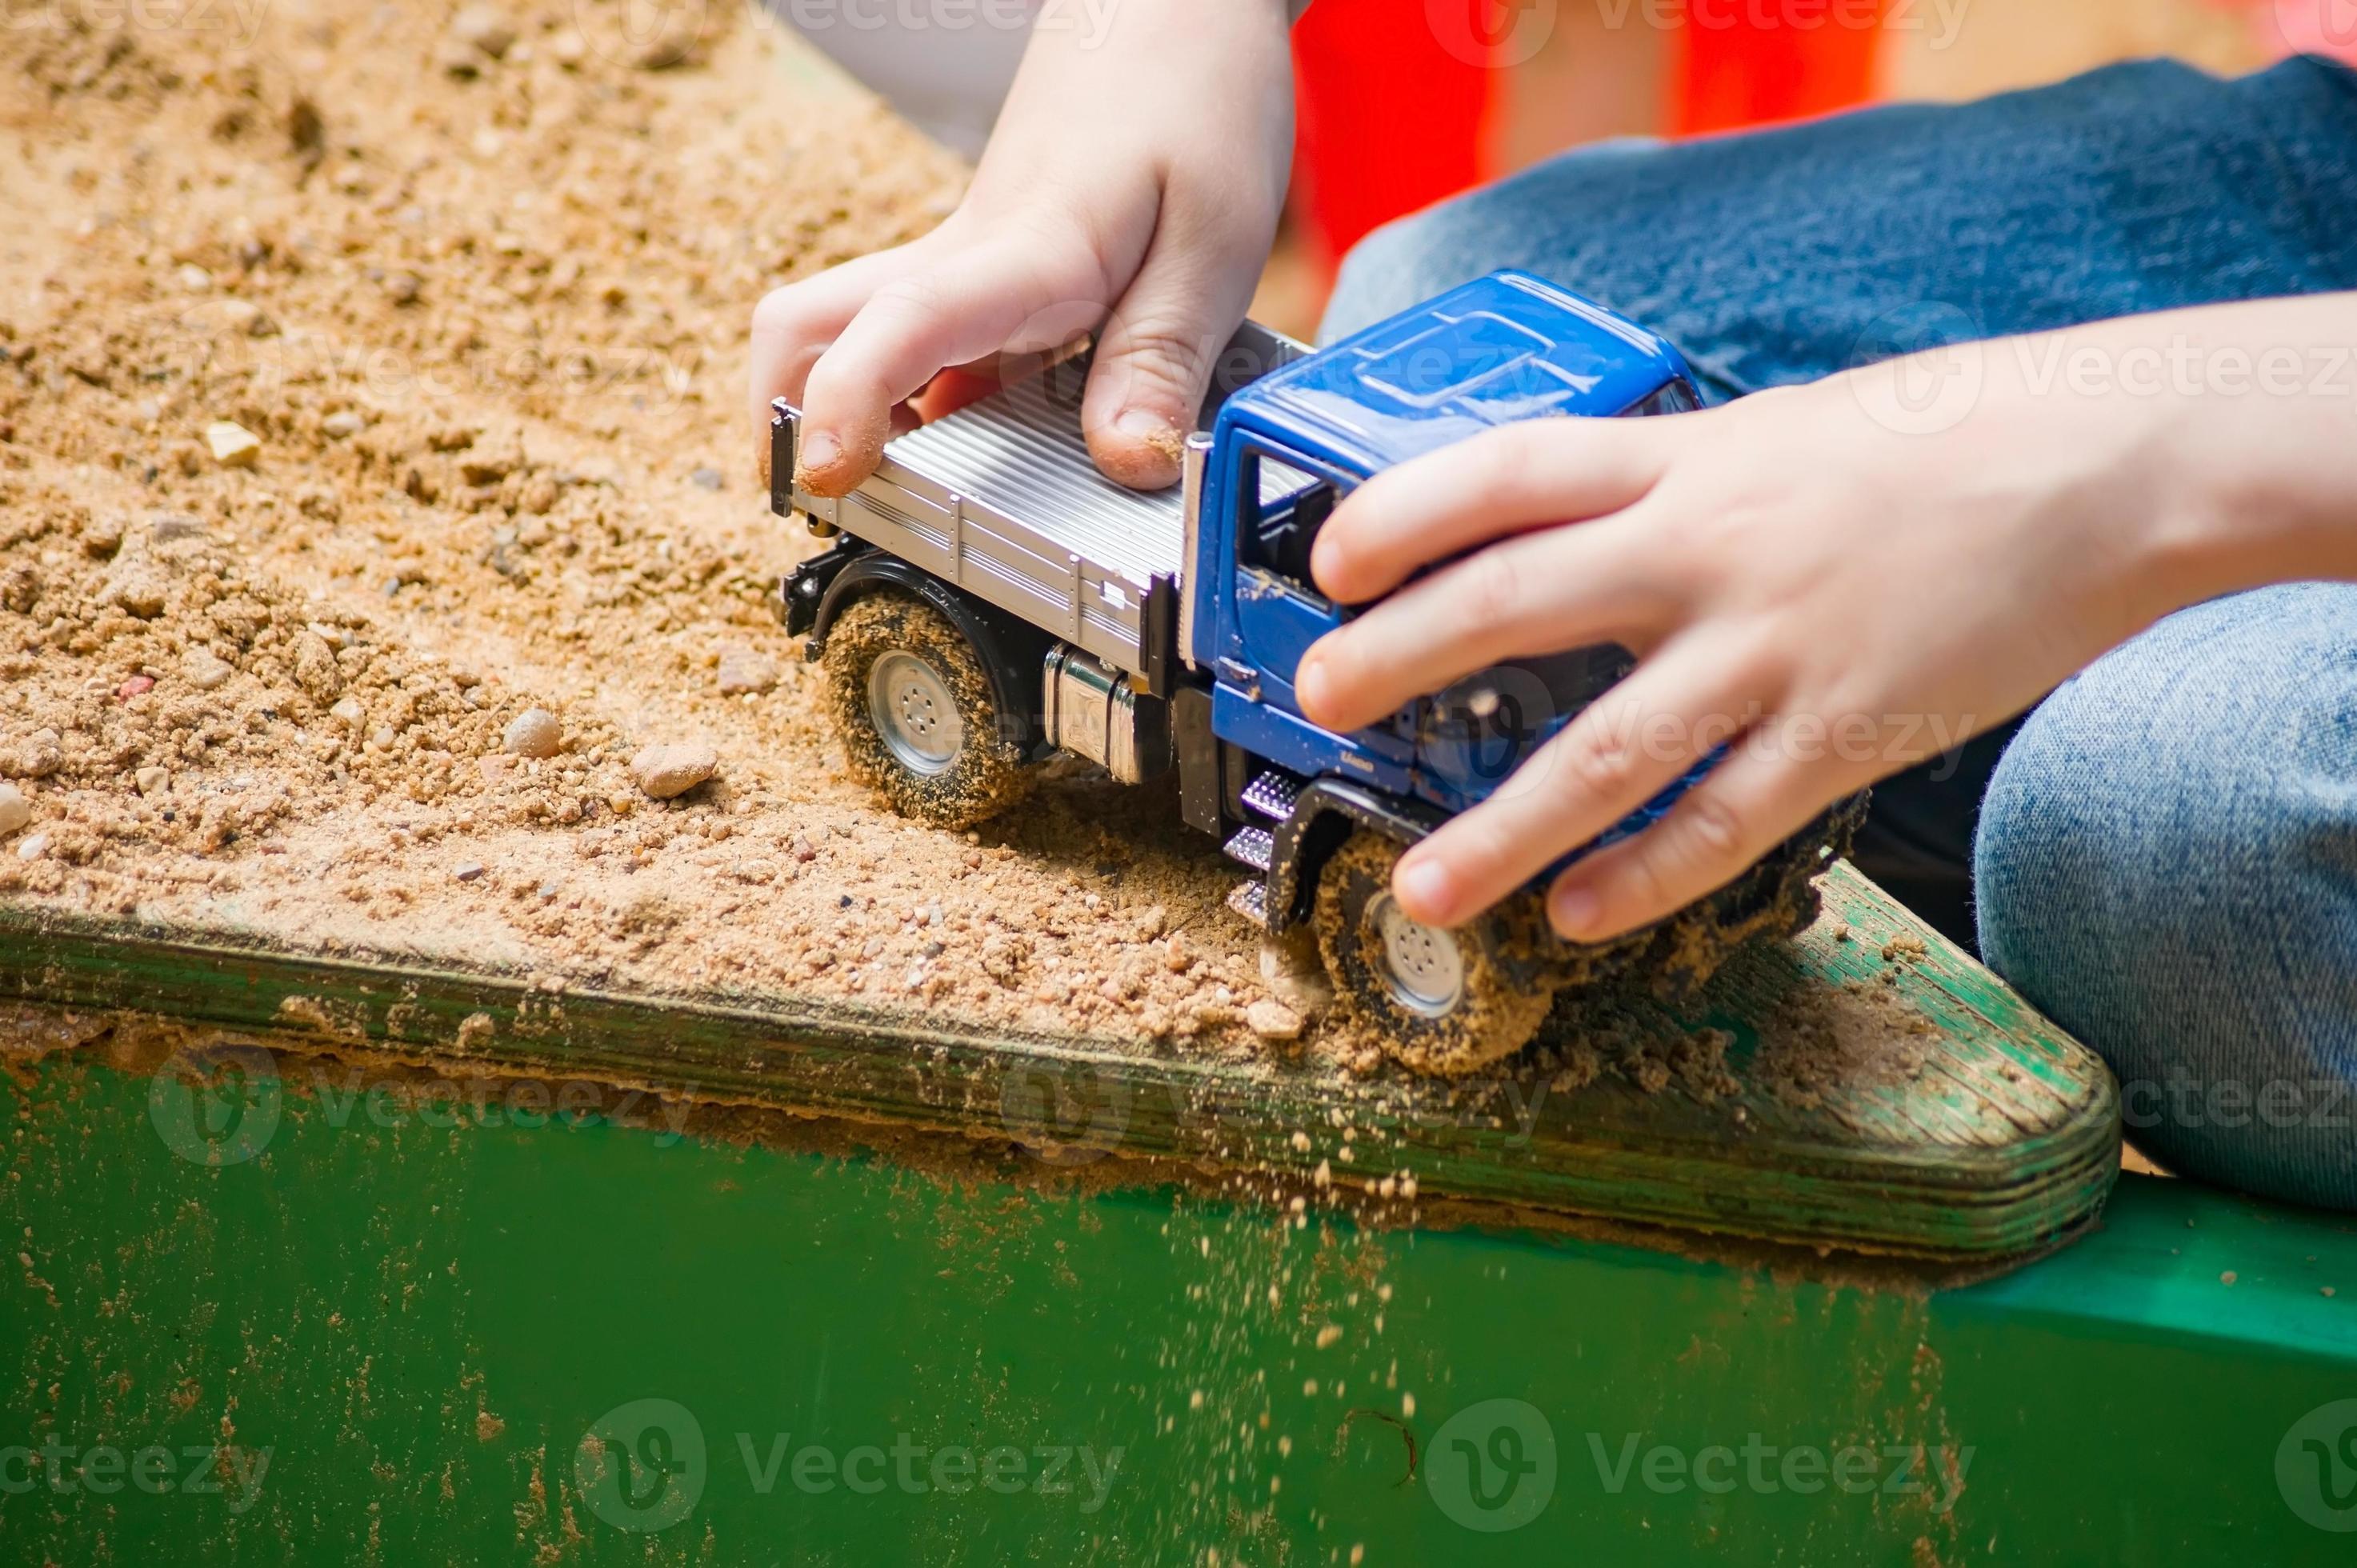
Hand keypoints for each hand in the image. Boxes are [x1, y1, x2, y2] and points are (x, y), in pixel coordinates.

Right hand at [748, 0, 1294, 495]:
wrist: (1174, 15)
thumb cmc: (1192, 103)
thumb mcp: (1213, 241)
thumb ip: (1162, 358)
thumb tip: (1125, 465)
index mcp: (1020, 252)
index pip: (900, 323)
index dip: (847, 405)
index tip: (829, 475)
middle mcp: (962, 262)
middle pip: (805, 331)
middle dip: (786, 423)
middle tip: (829, 504)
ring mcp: (960, 271)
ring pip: (845, 339)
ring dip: (843, 418)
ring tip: (902, 499)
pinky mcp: (980, 280)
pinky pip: (915, 349)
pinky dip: (914, 405)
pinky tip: (980, 450)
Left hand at [1292, 333, 2221, 943]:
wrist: (2112, 466)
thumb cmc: (1938, 443)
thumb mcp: (1774, 431)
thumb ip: (1666, 483)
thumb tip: (1563, 529)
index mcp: (1686, 458)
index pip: (1505, 471)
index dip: (1401, 513)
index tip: (1330, 560)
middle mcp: (1710, 547)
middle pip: (1511, 603)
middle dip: (1396, 659)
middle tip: (1319, 704)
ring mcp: (1775, 646)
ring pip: (1604, 751)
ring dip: (1499, 832)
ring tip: (1420, 889)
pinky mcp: (1846, 729)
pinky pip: (1722, 821)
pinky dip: (1643, 877)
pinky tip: (1577, 917)